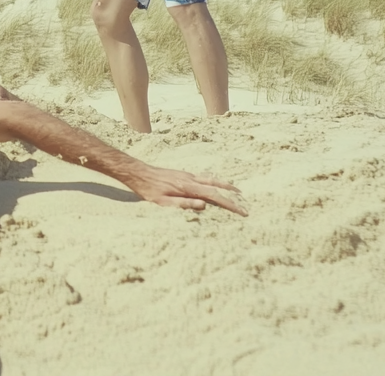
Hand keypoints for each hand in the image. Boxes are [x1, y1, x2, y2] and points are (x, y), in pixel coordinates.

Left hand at [126, 165, 247, 215]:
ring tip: (237, 192)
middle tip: (246, 204)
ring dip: (226, 186)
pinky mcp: (183, 174)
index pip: (215, 196)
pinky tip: (216, 184)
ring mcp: (188, 175)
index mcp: (188, 188)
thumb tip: (204, 205)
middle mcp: (190, 179)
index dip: (230, 204)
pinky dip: (215, 181)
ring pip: (212, 179)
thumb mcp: (163, 202)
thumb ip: (183, 204)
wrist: (138, 173)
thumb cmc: (148, 190)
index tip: (243, 211)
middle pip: (217, 186)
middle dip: (233, 196)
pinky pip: (204, 177)